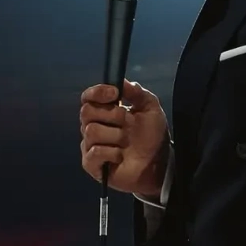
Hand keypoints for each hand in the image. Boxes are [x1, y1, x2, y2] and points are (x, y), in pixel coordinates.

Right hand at [80, 79, 169, 197]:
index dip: (97, 92)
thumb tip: (122, 81)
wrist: (158, 163)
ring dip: (116, 136)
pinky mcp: (91, 164)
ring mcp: (90, 145)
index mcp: (104, 111)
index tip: (115, 94)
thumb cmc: (152, 136)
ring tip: (127, 143)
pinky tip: (120, 156)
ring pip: (92, 131)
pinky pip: (95, 152)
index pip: (88, 97)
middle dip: (112, 115)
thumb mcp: (150, 109)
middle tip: (128, 122)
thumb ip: (137, 92)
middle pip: (86, 112)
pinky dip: (112, 153)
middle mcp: (94, 126)